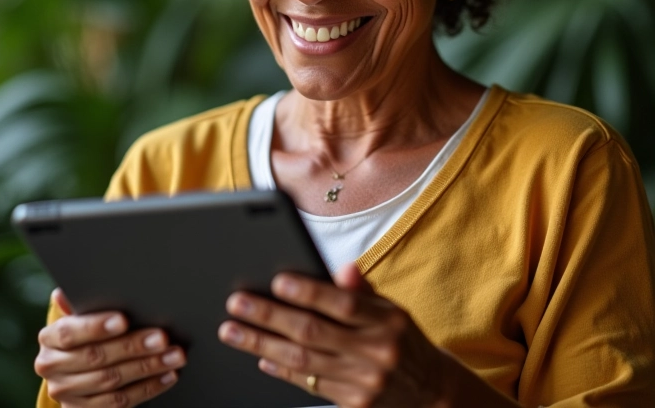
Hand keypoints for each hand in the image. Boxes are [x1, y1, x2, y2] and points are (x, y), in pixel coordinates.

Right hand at [35, 289, 185, 406]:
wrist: (74, 370)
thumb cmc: (86, 331)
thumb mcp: (81, 314)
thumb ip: (82, 302)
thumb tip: (68, 290)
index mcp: (50, 338)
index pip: (69, 333)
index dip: (96, 327)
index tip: (123, 320)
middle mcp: (52, 368)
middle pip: (96, 358)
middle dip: (133, 347)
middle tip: (162, 337)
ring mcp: (67, 394)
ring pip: (111, 382)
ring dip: (148, 368)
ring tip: (174, 355)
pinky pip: (119, 402)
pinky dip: (147, 388)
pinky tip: (167, 375)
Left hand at [217, 264, 452, 407]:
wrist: (429, 391)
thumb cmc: (400, 339)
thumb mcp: (391, 309)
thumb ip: (363, 290)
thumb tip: (344, 268)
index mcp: (386, 320)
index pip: (342, 303)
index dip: (309, 291)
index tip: (277, 281)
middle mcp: (375, 351)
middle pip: (313, 332)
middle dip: (270, 317)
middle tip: (237, 304)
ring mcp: (363, 382)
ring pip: (303, 361)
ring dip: (262, 344)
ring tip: (232, 331)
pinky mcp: (353, 404)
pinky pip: (309, 384)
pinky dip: (281, 369)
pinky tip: (260, 356)